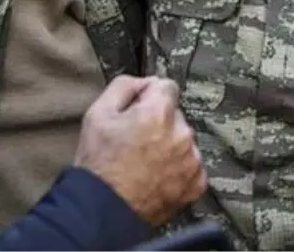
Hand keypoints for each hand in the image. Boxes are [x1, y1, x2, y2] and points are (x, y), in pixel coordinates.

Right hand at [75, 76, 206, 225]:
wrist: (103, 212)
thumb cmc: (98, 163)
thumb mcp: (97, 114)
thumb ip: (124, 86)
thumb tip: (144, 82)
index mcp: (159, 112)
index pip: (167, 86)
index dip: (149, 96)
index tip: (137, 111)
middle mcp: (182, 133)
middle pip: (175, 116)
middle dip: (159, 123)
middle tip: (136, 142)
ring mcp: (192, 160)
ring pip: (184, 140)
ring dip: (170, 146)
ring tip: (145, 163)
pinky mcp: (196, 183)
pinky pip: (191, 165)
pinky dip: (178, 169)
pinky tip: (157, 177)